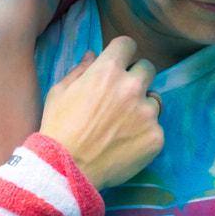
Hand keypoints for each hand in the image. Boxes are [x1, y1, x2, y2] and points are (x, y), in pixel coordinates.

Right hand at [36, 37, 163, 191]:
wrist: (66, 170)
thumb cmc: (58, 129)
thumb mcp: (59, 92)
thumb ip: (80, 70)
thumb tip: (93, 55)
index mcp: (108, 71)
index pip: (127, 44)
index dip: (122, 53)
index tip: (119, 62)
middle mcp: (132, 87)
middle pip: (147, 69)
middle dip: (136, 77)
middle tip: (121, 95)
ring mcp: (147, 113)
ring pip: (154, 99)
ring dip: (142, 106)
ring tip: (122, 124)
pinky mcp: (156, 137)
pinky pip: (155, 127)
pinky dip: (144, 133)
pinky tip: (125, 144)